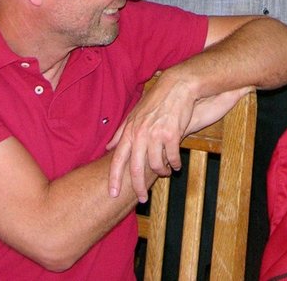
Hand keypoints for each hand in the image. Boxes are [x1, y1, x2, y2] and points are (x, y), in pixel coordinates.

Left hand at [105, 75, 196, 201]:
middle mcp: (141, 134)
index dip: (114, 178)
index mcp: (130, 131)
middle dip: (138, 187)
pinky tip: (176, 164)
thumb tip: (108, 147)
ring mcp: (156, 135)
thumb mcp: (135, 114)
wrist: (177, 86)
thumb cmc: (156, 101)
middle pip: (136, 168)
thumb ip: (121, 132)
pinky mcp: (172, 135)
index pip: (118, 159)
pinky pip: (173, 157)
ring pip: (157, 164)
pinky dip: (175, 164)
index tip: (112, 193)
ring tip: (166, 172)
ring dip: (162, 172)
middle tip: (142, 199)